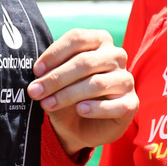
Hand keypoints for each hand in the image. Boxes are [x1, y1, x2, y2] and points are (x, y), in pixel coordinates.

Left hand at [27, 28, 136, 156]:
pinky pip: (115, 105)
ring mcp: (126, 80)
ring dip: (68, 95)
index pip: (77, 38)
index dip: (54, 54)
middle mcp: (116, 55)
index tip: (36, 71)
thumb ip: (49, 73)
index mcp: (100, 40)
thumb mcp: (57, 80)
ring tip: (48, 104)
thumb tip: (37, 75)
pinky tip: (80, 110)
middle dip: (56, 78)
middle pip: (85, 62)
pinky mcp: (132, 103)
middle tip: (35, 91)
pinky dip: (95, 108)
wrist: (82, 127)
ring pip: (97, 83)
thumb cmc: (69, 95)